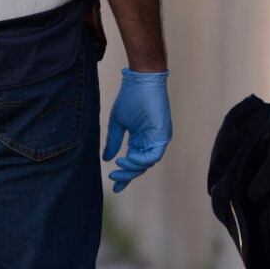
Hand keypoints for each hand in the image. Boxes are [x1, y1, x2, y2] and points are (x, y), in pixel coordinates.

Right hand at [102, 68, 170, 192]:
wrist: (140, 81)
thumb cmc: (130, 98)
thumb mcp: (117, 124)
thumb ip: (113, 142)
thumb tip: (107, 159)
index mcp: (140, 140)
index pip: (133, 162)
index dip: (124, 176)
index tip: (114, 187)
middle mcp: (149, 142)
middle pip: (140, 166)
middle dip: (127, 174)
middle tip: (114, 178)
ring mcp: (157, 139)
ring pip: (147, 163)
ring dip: (133, 167)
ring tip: (121, 165)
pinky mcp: (163, 135)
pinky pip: (154, 155)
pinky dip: (142, 160)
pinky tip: (129, 158)